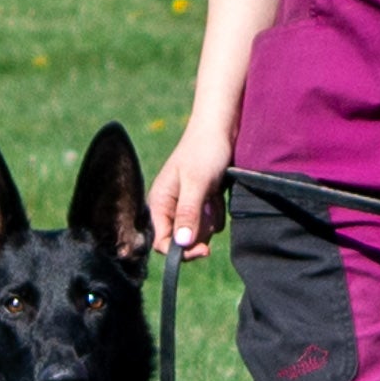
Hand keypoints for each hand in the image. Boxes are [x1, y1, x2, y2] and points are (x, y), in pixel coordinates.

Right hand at [147, 124, 232, 258]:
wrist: (220, 129)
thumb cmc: (205, 151)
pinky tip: (218, 193)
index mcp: (159, 203)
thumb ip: (188, 213)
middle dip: (199, 233)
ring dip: (210, 220)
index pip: (162, 242)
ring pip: (198, 234)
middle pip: (181, 242)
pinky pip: (210, 222)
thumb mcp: (197, 183)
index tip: (204, 250)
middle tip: (210, 212)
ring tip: (213, 196)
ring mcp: (185, 205)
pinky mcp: (200, 203)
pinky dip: (217, 212)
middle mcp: (169, 207)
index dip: (181, 251)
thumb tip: (182, 244)